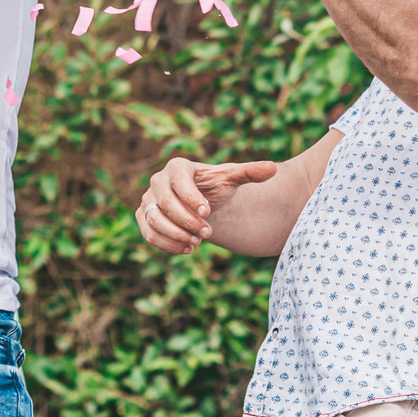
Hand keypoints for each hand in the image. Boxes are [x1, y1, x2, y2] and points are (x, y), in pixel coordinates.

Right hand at [135, 156, 278, 253]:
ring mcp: (148, 201)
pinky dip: (167, 244)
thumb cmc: (216, 187)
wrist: (201, 202)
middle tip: (208, 233)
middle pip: (165, 203)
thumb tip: (273, 168)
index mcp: (177, 167)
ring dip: (176, 234)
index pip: (178, 180)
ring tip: (198, 242)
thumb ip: (250, 173)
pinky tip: (188, 249)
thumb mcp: (232, 179)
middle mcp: (158, 181)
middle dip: (187, 221)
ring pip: (154, 220)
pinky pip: (148, 233)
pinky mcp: (144, 218)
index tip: (208, 212)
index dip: (191, 198)